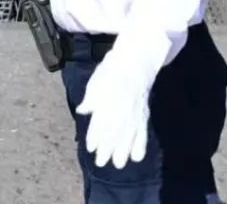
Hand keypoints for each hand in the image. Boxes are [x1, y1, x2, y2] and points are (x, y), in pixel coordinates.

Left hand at [75, 32, 168, 168]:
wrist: (135, 63)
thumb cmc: (111, 70)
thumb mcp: (95, 81)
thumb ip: (90, 98)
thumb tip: (82, 110)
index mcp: (107, 100)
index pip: (100, 123)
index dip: (95, 137)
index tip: (91, 148)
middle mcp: (121, 109)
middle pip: (114, 134)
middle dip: (107, 150)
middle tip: (101, 163)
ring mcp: (134, 113)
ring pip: (128, 136)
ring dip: (123, 152)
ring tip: (118, 164)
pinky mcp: (144, 115)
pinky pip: (143, 133)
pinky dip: (140, 145)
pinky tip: (137, 157)